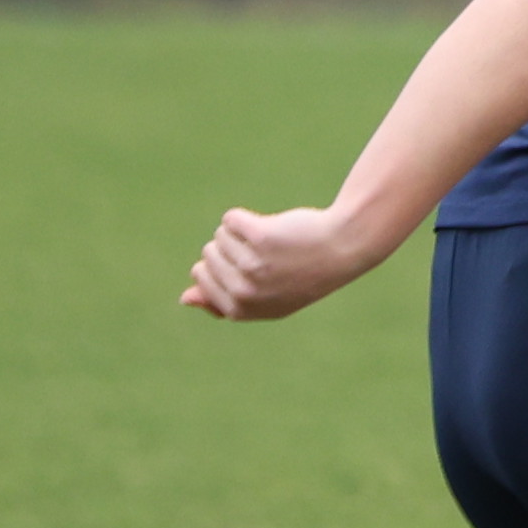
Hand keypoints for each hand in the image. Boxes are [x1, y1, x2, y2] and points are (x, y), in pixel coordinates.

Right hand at [185, 202, 377, 322]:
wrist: (342, 247)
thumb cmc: (300, 273)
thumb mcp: (263, 297)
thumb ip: (222, 301)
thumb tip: (184, 298)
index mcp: (242, 310)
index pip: (201, 278)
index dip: (221, 265)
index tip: (251, 266)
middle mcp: (245, 291)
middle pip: (208, 254)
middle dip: (231, 248)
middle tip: (269, 256)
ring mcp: (252, 264)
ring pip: (220, 235)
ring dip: (242, 233)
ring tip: (274, 243)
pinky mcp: (259, 236)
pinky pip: (231, 219)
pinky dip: (245, 218)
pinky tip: (272, 227)